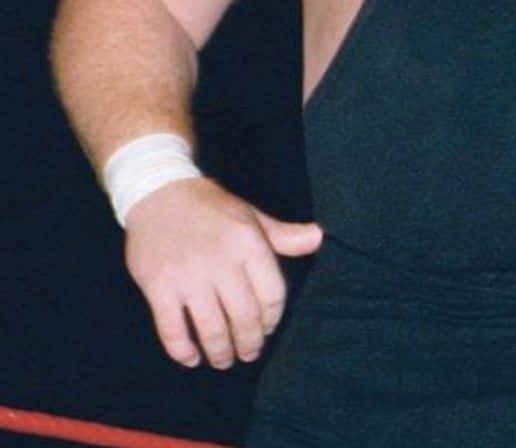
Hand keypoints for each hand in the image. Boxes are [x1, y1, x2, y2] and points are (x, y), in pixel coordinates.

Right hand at [124, 177, 322, 368]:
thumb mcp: (251, 216)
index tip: (267, 329)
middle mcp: (221, 261)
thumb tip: (319, 238)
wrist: (159, 193)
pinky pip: (172, 330)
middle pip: (244, 317)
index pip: (272, 294)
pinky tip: (191, 358)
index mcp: (249, 243)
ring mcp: (188, 276)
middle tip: (248, 354)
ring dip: (220, 352)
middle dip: (249, 343)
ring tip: (223, 360)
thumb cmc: (211, 208)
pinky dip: (183, 351)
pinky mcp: (158, 288)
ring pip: (211, 329)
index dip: (272, 319)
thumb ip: (283, 235)